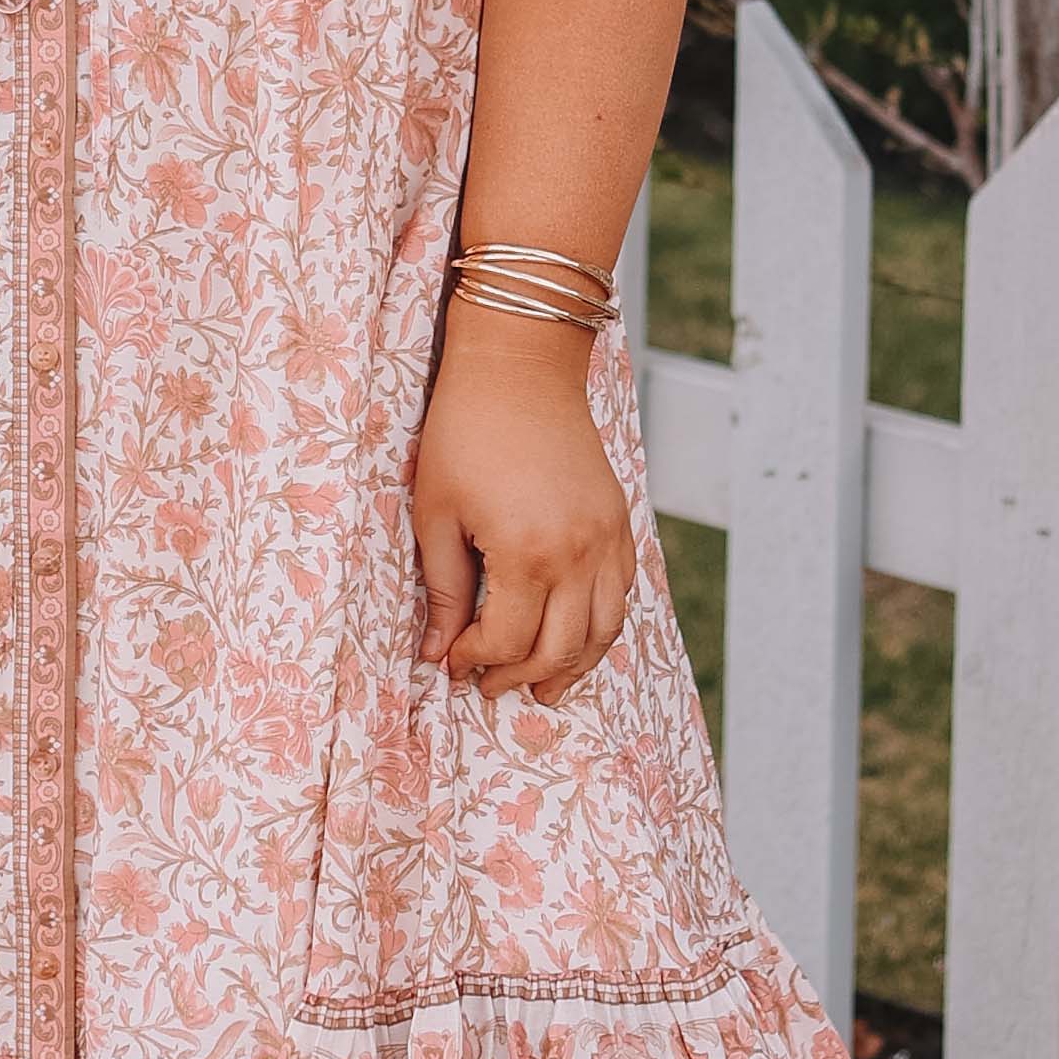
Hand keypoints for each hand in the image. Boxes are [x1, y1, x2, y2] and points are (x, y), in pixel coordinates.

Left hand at [414, 299, 634, 703]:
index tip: (451, 660)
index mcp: (527, 553)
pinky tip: (574, 639)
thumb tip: (437, 652)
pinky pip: (622, 595)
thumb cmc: (465, 433)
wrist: (520, 369)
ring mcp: (607, 539)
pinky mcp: (620, 523)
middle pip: (558, 649)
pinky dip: (600, 628)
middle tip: (487, 686)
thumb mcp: (437, 514)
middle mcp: (578, 554)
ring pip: (602, 632)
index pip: (509, 641)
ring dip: (570, 667)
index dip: (476, 660)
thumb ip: (444, 590)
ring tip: (541, 689)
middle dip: (519, 677)